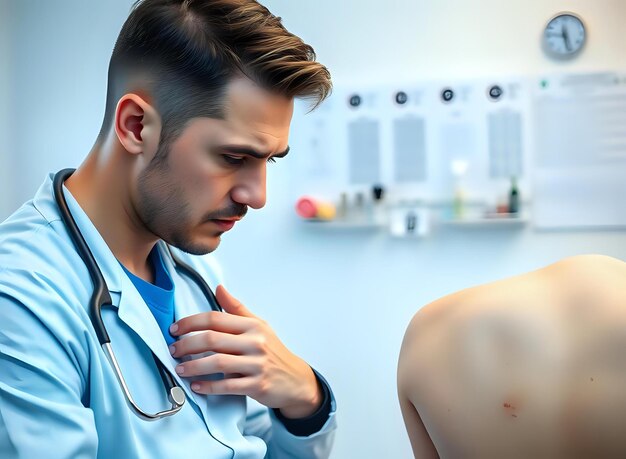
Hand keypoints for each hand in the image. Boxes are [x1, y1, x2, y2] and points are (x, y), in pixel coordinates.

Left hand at [169, 285, 321, 418]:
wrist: (295, 379)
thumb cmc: (273, 351)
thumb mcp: (258, 325)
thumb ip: (236, 308)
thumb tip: (219, 288)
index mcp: (252, 326)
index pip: (215, 318)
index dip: (190, 322)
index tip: (175, 329)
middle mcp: (255, 342)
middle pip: (212, 339)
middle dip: (186, 344)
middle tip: (173, 349)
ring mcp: (256, 364)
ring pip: (217, 363)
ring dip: (193, 366)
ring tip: (180, 368)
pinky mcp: (256, 385)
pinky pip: (226, 386)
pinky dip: (208, 386)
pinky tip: (196, 385)